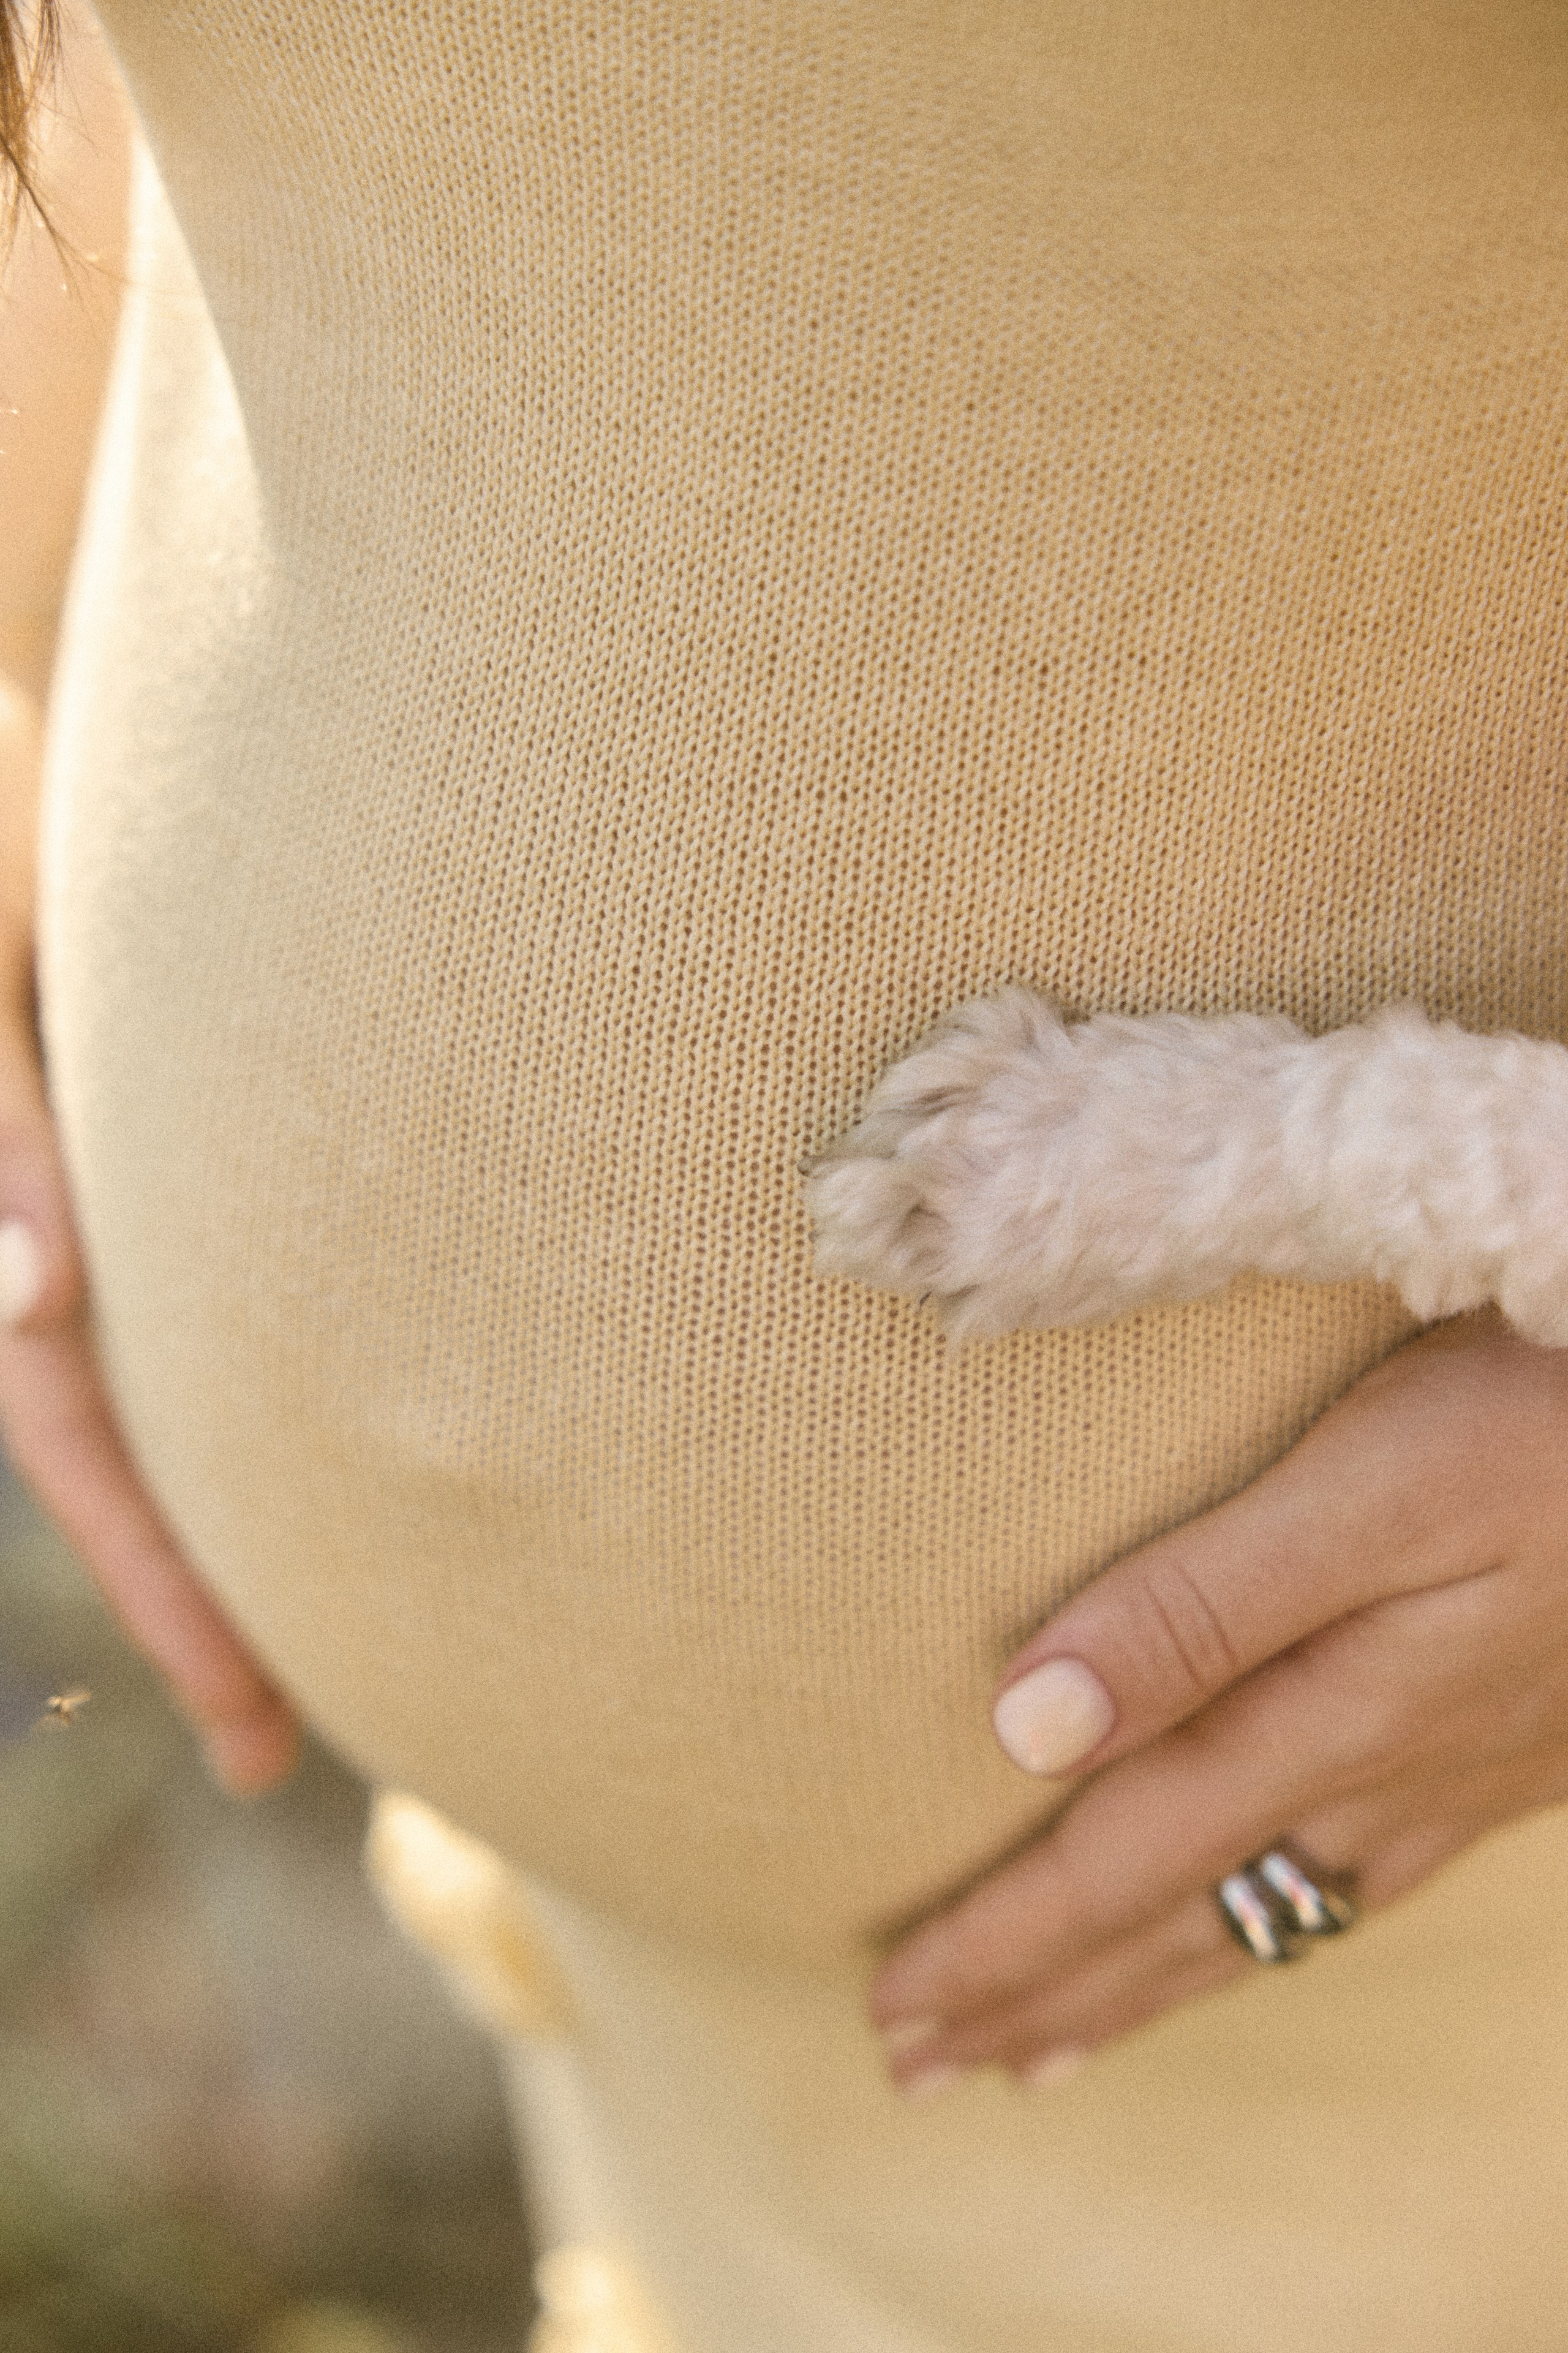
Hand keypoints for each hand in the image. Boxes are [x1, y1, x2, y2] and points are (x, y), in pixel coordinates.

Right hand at [0, 680, 298, 1791]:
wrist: (10, 727)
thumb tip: (25, 1306)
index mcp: (5, 1194)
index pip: (75, 1419)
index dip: (165, 1580)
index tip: (248, 1716)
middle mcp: (40, 1214)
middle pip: (116, 1440)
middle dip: (192, 1596)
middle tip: (274, 1753)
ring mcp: (84, 1184)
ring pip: (156, 1376)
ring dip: (222, 1508)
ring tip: (331, 1637)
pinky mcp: (138, 1144)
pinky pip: (188, 1283)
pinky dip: (242, 1381)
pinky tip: (334, 1442)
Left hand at [871, 1310, 1567, 2088]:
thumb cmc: (1546, 1420)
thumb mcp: (1373, 1485)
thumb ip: (1202, 1601)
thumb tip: (1022, 1727)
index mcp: (1330, 1720)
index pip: (1121, 1860)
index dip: (1003, 1946)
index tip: (897, 2010)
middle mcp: (1383, 1780)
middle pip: (1181, 1921)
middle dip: (1046, 1999)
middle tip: (923, 2065)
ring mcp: (1452, 1780)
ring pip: (1264, 1922)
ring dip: (1141, 1988)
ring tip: (1049, 2053)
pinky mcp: (1499, 1752)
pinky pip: (1346, 1889)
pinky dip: (1257, 1938)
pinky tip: (1252, 1935)